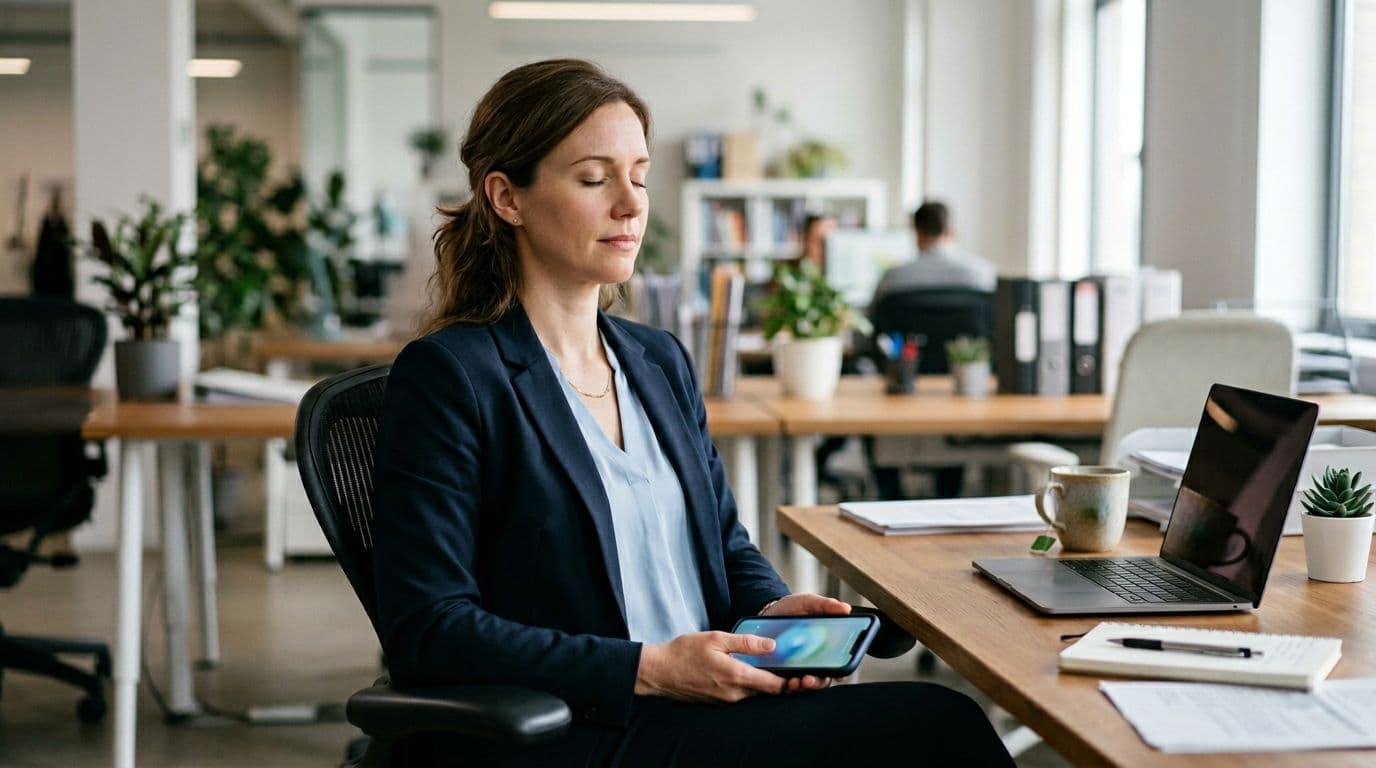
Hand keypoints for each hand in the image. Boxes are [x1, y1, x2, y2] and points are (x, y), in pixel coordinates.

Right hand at [635, 631, 784, 703]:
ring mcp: (726, 699)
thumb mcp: (716, 638)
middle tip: (795, 668)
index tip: (803, 672)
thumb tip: (772, 646)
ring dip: (766, 681)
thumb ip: (746, 642)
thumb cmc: (684, 652)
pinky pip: (742, 693)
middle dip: (783, 681)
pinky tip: (751, 669)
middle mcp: (734, 693)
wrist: (659, 672)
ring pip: (755, 692)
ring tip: (775, 665)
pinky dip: (750, 683)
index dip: (792, 681)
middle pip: (768, 691)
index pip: (774, 685)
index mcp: (736, 676)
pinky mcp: (719, 700)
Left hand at [761, 593, 851, 693]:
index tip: (838, 673)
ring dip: (804, 686)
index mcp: (825, 645)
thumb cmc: (790, 609)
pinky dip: (788, 686)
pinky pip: (787, 685)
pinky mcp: (781, 672)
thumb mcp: (807, 603)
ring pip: (806, 684)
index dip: (842, 671)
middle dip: (818, 682)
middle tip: (810, 678)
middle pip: (823, 678)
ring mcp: (797, 667)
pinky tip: (786, 681)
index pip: (839, 663)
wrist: (766, 612)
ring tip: (797, 681)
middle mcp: (814, 660)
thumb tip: (846, 609)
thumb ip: (825, 605)